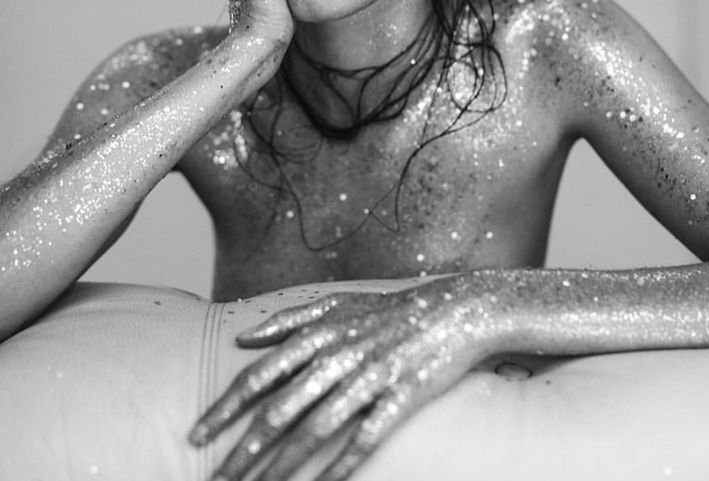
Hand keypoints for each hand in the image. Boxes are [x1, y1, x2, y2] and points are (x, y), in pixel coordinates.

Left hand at [189, 277, 495, 480]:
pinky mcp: (398, 401)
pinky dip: (339, 468)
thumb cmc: (387, 311)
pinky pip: (363, 441)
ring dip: (279, 467)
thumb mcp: (336, 304)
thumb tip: (243, 338)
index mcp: (318, 335)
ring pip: (313, 432)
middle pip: (279, 411)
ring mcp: (367, 380)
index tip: (197, 435)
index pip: (259, 377)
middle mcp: (337, 358)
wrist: (451, 311)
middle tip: (215, 478)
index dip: (226, 408)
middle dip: (242, 449)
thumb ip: (288, 319)